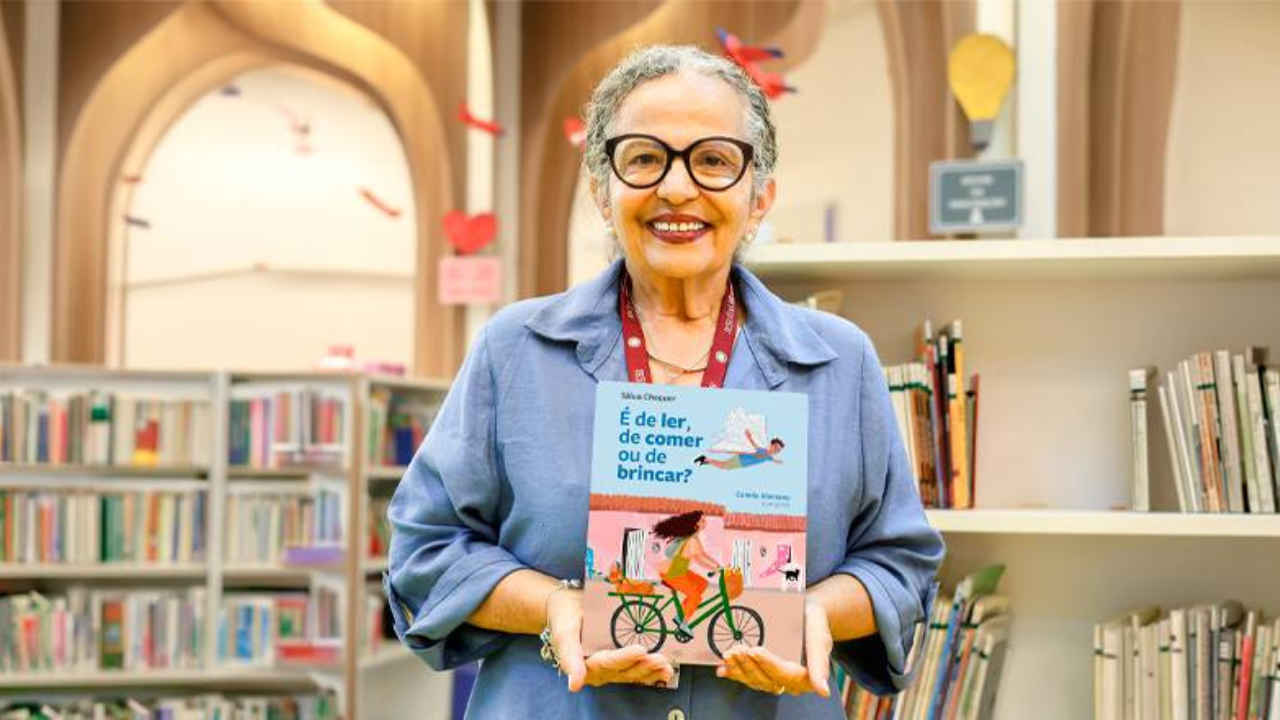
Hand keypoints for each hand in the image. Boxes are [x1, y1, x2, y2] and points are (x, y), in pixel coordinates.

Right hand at [545, 587, 674, 691]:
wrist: (567, 608)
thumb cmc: (564, 617)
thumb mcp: (563, 633)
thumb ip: (569, 658)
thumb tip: (574, 686)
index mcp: (583, 664)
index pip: (607, 662)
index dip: (624, 657)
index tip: (640, 650)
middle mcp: (598, 670)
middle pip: (623, 670)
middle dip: (643, 665)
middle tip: (660, 659)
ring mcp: (610, 668)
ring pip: (632, 673)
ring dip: (650, 670)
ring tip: (666, 666)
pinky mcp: (619, 664)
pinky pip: (635, 670)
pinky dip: (651, 671)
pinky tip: (665, 670)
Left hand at [715, 600, 831, 696]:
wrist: (804, 613)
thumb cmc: (813, 624)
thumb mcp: (819, 637)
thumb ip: (820, 662)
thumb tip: (823, 691)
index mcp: (807, 676)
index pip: (786, 674)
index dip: (769, 664)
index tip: (756, 650)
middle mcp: (789, 681)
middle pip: (767, 680)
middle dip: (750, 665)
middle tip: (739, 649)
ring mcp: (773, 677)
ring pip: (754, 680)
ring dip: (740, 668)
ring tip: (730, 654)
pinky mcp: (761, 671)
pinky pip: (746, 677)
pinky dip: (733, 672)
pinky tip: (722, 668)